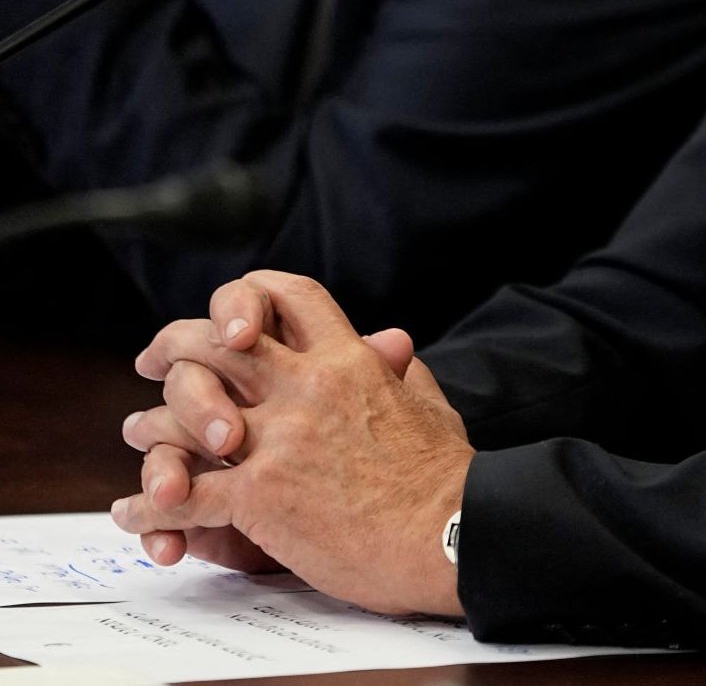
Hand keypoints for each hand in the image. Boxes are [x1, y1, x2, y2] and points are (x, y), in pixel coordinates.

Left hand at [113, 271, 468, 614]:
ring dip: (152, 424)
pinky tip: (136, 512)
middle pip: (223, 342)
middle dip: (179, 344)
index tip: (227, 315)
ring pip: (188, 409)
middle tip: (154, 358)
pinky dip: (150, 505)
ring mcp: (281, 438)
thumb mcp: (428, 401)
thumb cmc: (444, 475)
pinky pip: (183, 494)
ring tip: (135, 434)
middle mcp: (309, 387)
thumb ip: (399, 369)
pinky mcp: (261, 495)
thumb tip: (391, 344)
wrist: (449, 531)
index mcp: (351, 360)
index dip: (251, 295)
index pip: (291, 297)